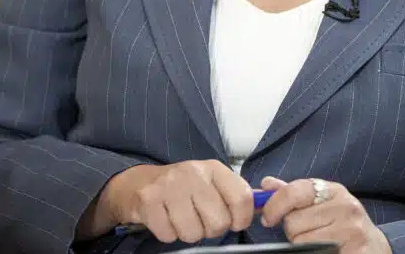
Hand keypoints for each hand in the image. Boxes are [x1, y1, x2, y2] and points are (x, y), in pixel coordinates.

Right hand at [81, 161, 256, 242]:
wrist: (139, 183)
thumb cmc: (183, 186)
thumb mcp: (211, 181)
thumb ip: (235, 193)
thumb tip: (265, 206)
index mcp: (213, 168)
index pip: (242, 198)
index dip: (242, 219)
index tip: (235, 223)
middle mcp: (193, 173)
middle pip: (219, 222)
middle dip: (211, 229)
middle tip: (201, 220)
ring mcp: (169, 187)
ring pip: (194, 233)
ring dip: (189, 233)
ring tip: (182, 218)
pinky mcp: (149, 202)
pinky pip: (170, 236)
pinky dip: (169, 234)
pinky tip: (166, 219)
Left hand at [259, 176, 391, 253]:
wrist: (373, 247)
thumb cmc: (342, 224)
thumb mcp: (321, 203)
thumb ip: (294, 194)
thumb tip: (266, 184)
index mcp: (334, 191)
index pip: (294, 192)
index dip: (274, 206)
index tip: (268, 218)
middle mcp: (345, 207)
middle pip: (293, 222)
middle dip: (294, 231)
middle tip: (310, 233)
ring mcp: (351, 231)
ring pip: (301, 242)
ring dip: (303, 246)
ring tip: (320, 242)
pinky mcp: (354, 251)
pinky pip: (314, 253)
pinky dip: (314, 253)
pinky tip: (325, 251)